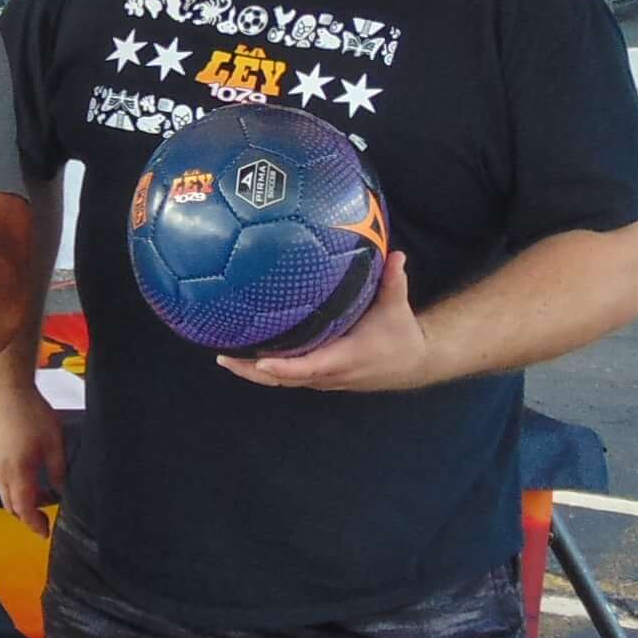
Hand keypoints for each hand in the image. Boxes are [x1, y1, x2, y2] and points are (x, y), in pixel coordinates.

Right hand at [0, 365, 65, 534]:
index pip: (24, 509)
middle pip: (10, 504)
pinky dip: (13, 484)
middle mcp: (0, 471)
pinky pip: (0, 477)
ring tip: (41, 493)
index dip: (34, 524)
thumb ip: (58, 469)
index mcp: (18, 473)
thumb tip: (61, 489)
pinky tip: (28, 473)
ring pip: (4, 490)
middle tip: (43, 516)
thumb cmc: (30, 412)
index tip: (44, 532)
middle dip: (26, 515)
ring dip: (20, 498)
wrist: (3, 387)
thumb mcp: (54, 442)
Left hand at [219, 250, 434, 393]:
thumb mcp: (397, 307)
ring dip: (254, 373)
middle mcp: (330, 374)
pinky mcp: (319, 378)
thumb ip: (393, 281)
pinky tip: (246, 357)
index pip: (310, 367)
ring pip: (283, 382)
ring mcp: (323, 380)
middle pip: (285, 380)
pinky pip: (288, 379)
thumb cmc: (400, 335)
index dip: (284, 367)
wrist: (411, 364)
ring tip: (226, 357)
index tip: (260, 360)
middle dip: (254, 370)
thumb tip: (395, 254)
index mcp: (346, 357)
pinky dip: (266, 372)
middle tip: (225, 356)